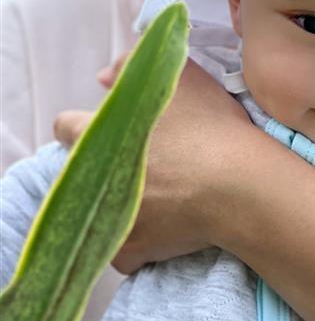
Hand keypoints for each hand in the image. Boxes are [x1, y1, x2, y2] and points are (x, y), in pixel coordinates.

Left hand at [54, 58, 249, 272]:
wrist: (241, 188)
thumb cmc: (212, 129)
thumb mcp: (179, 78)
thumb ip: (130, 67)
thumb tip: (103, 79)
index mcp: (95, 133)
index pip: (67, 127)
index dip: (87, 126)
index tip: (109, 131)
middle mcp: (92, 178)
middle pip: (81, 174)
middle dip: (102, 170)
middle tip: (139, 168)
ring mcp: (109, 219)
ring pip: (99, 215)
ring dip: (116, 209)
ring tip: (151, 204)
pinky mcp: (129, 251)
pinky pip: (121, 253)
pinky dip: (135, 247)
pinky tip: (156, 235)